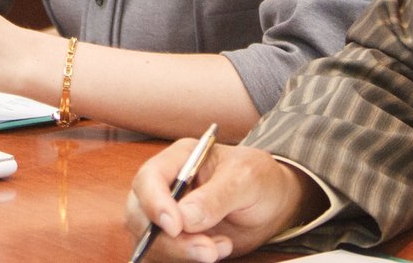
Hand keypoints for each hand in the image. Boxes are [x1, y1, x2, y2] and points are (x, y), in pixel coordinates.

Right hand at [125, 144, 324, 261]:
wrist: (272, 203)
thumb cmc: (258, 179)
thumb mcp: (246, 178)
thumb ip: (217, 196)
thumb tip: (184, 218)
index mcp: (178, 159)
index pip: (148, 179)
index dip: (154, 203)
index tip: (176, 226)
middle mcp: (166, 187)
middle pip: (140, 215)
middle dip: (170, 239)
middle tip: (207, 250)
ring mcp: (168, 215)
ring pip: (150, 242)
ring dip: (182, 253)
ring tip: (221, 248)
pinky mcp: (176, 240)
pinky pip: (164, 257)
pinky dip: (187, 260)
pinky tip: (217, 251)